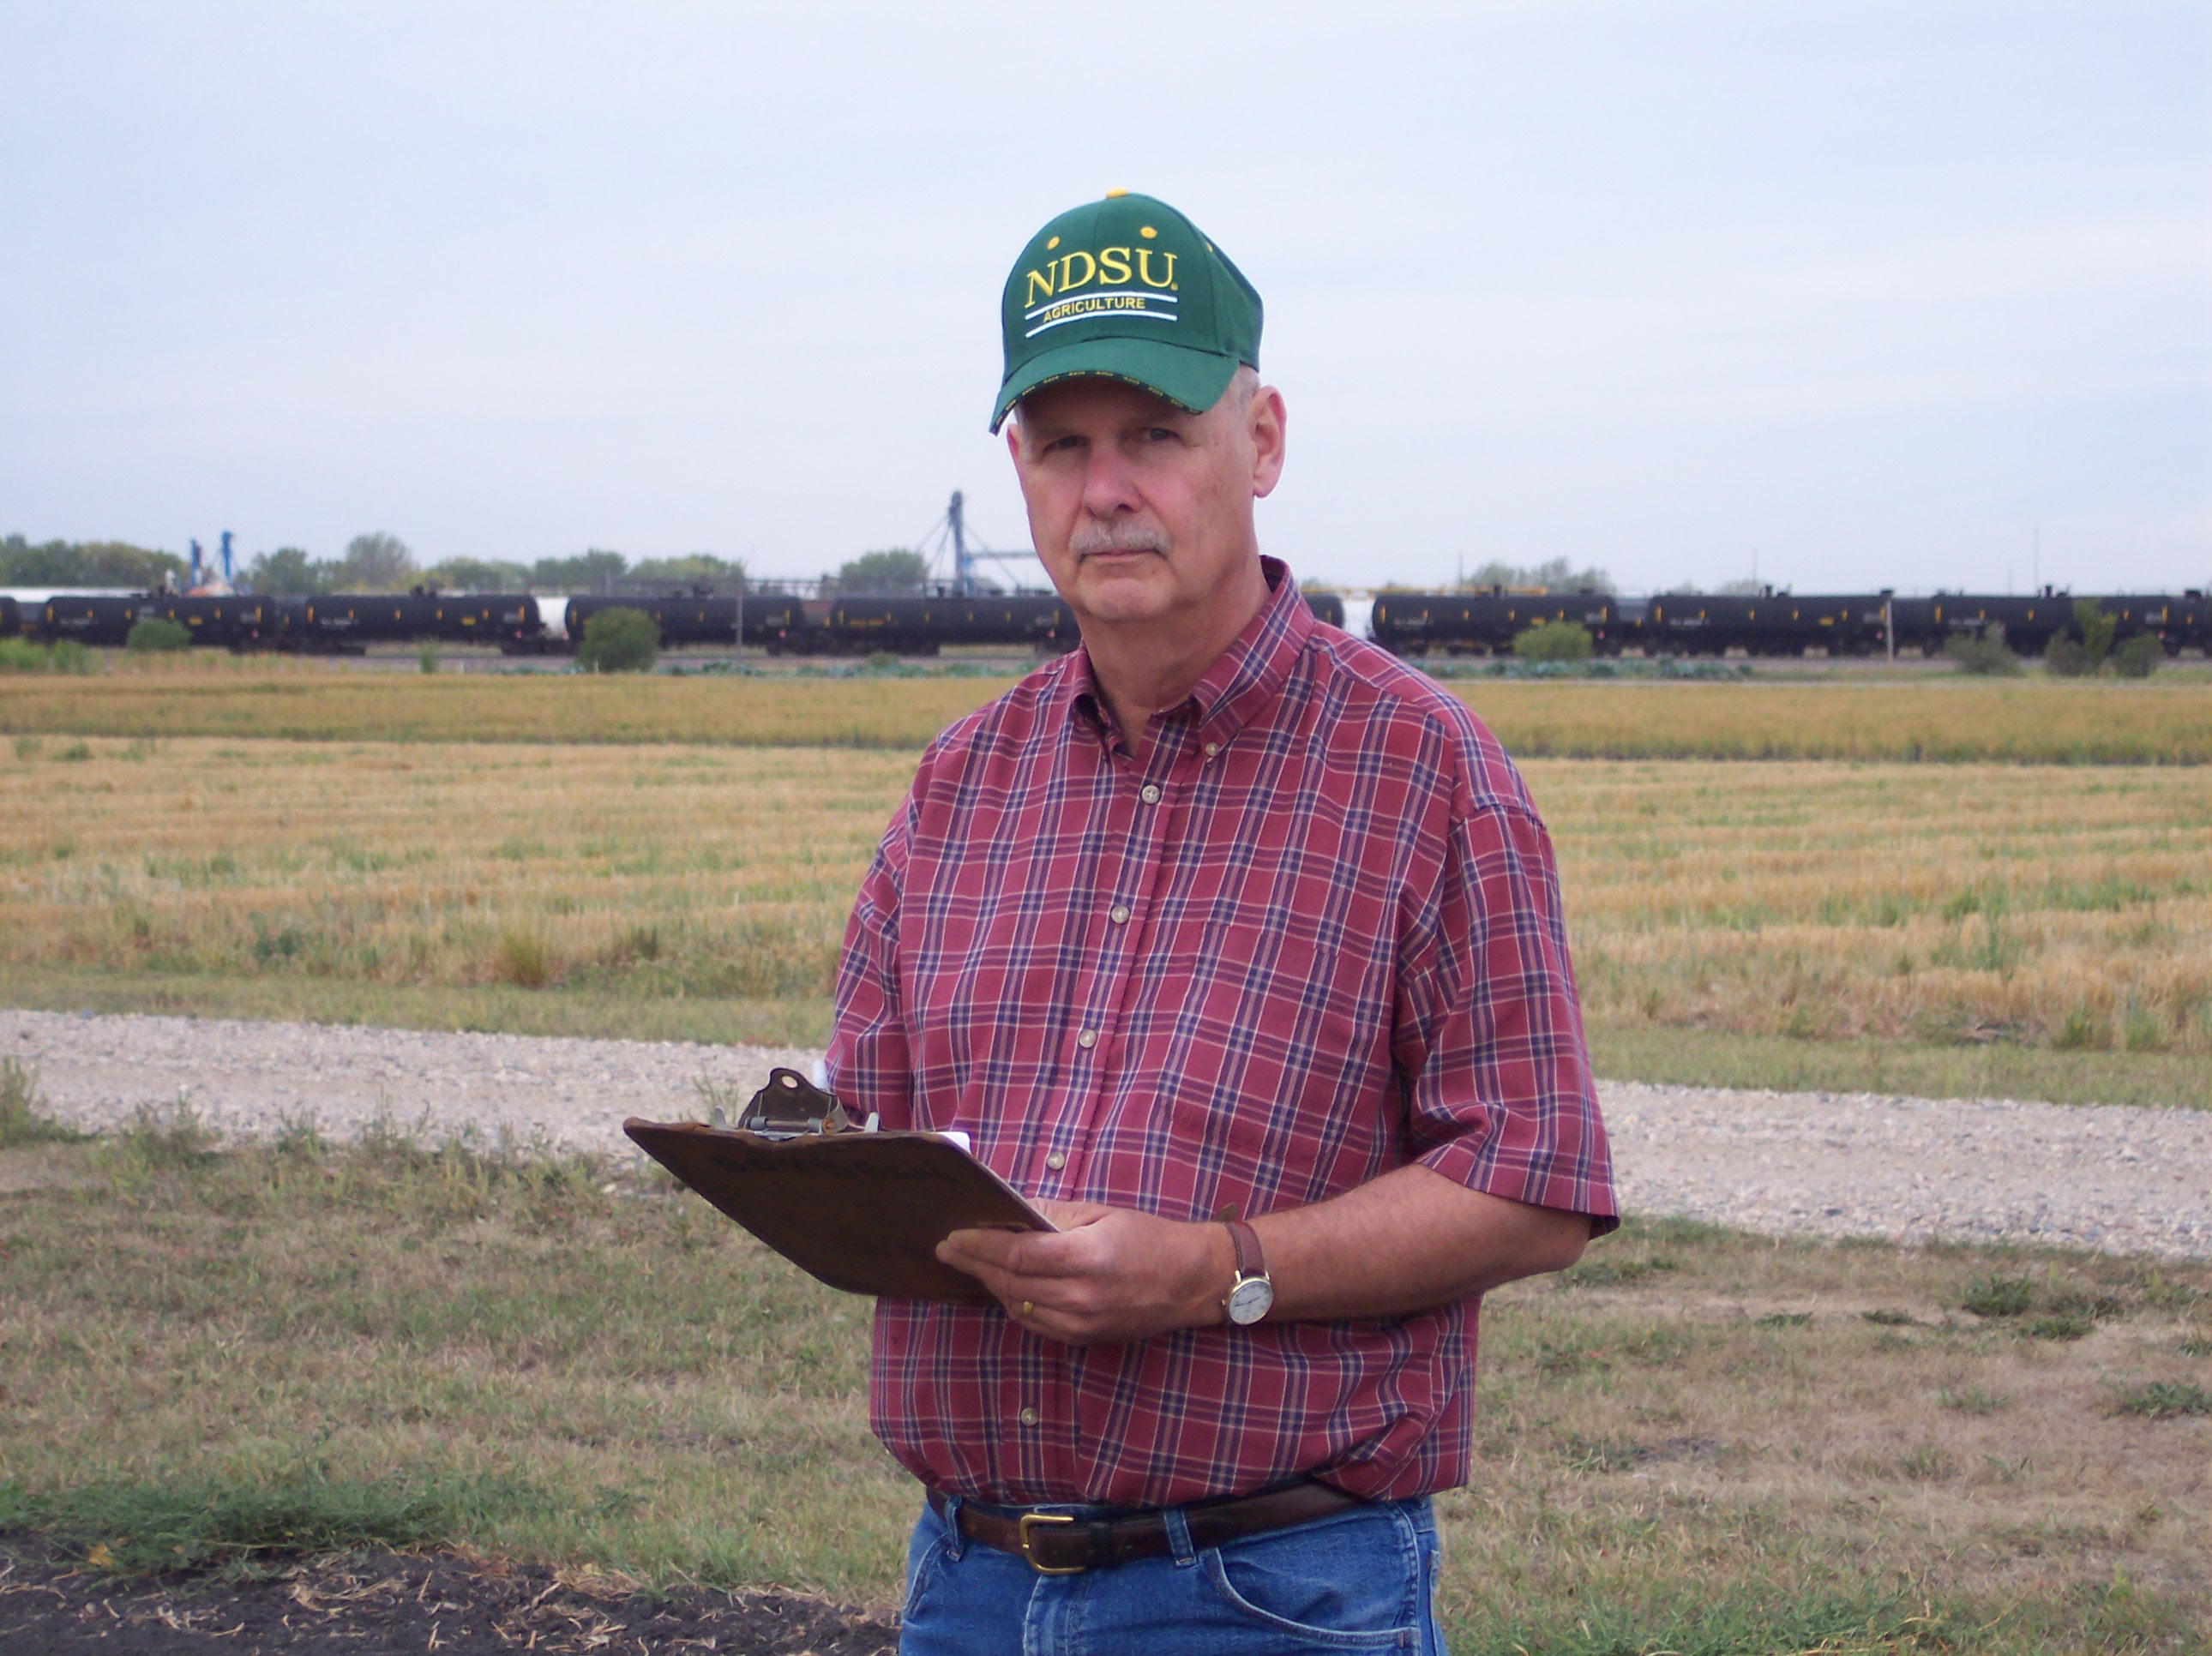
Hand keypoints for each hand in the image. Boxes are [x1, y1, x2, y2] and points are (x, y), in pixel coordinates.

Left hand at [937, 1200, 1234, 1345]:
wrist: (1191, 1281)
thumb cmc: (1149, 1238)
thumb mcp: (1101, 1213)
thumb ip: (1052, 1216)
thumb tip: (1010, 1212)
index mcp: (1086, 1257)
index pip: (1016, 1255)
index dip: (979, 1246)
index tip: (953, 1237)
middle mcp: (1080, 1296)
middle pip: (1010, 1282)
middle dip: (974, 1264)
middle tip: (948, 1249)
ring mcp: (1081, 1323)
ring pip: (1018, 1306)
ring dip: (991, 1284)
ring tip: (973, 1264)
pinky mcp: (1084, 1338)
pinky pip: (1036, 1323)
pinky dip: (1015, 1303)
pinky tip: (1005, 1286)